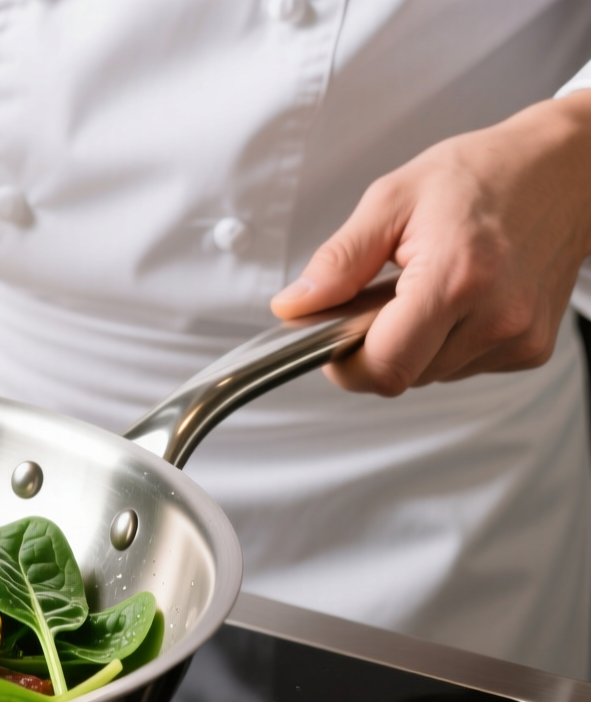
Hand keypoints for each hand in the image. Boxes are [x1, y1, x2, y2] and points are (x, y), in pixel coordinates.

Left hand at [271, 91, 590, 395]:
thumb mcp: (393, 200)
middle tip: (381, 293)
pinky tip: (457, 297)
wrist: (567, 170)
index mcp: (457, 279)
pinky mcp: (532, 349)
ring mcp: (519, 338)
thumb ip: (339, 261)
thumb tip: (293, 306)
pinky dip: (445, 341)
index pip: (385, 367)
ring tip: (424, 286)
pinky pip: (463, 366)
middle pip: (403, 375)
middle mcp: (496, 317)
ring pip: (431, 373)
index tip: (331, 338)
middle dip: (376, 344)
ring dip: (412, 342)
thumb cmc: (483, 175)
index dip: (344, 364)